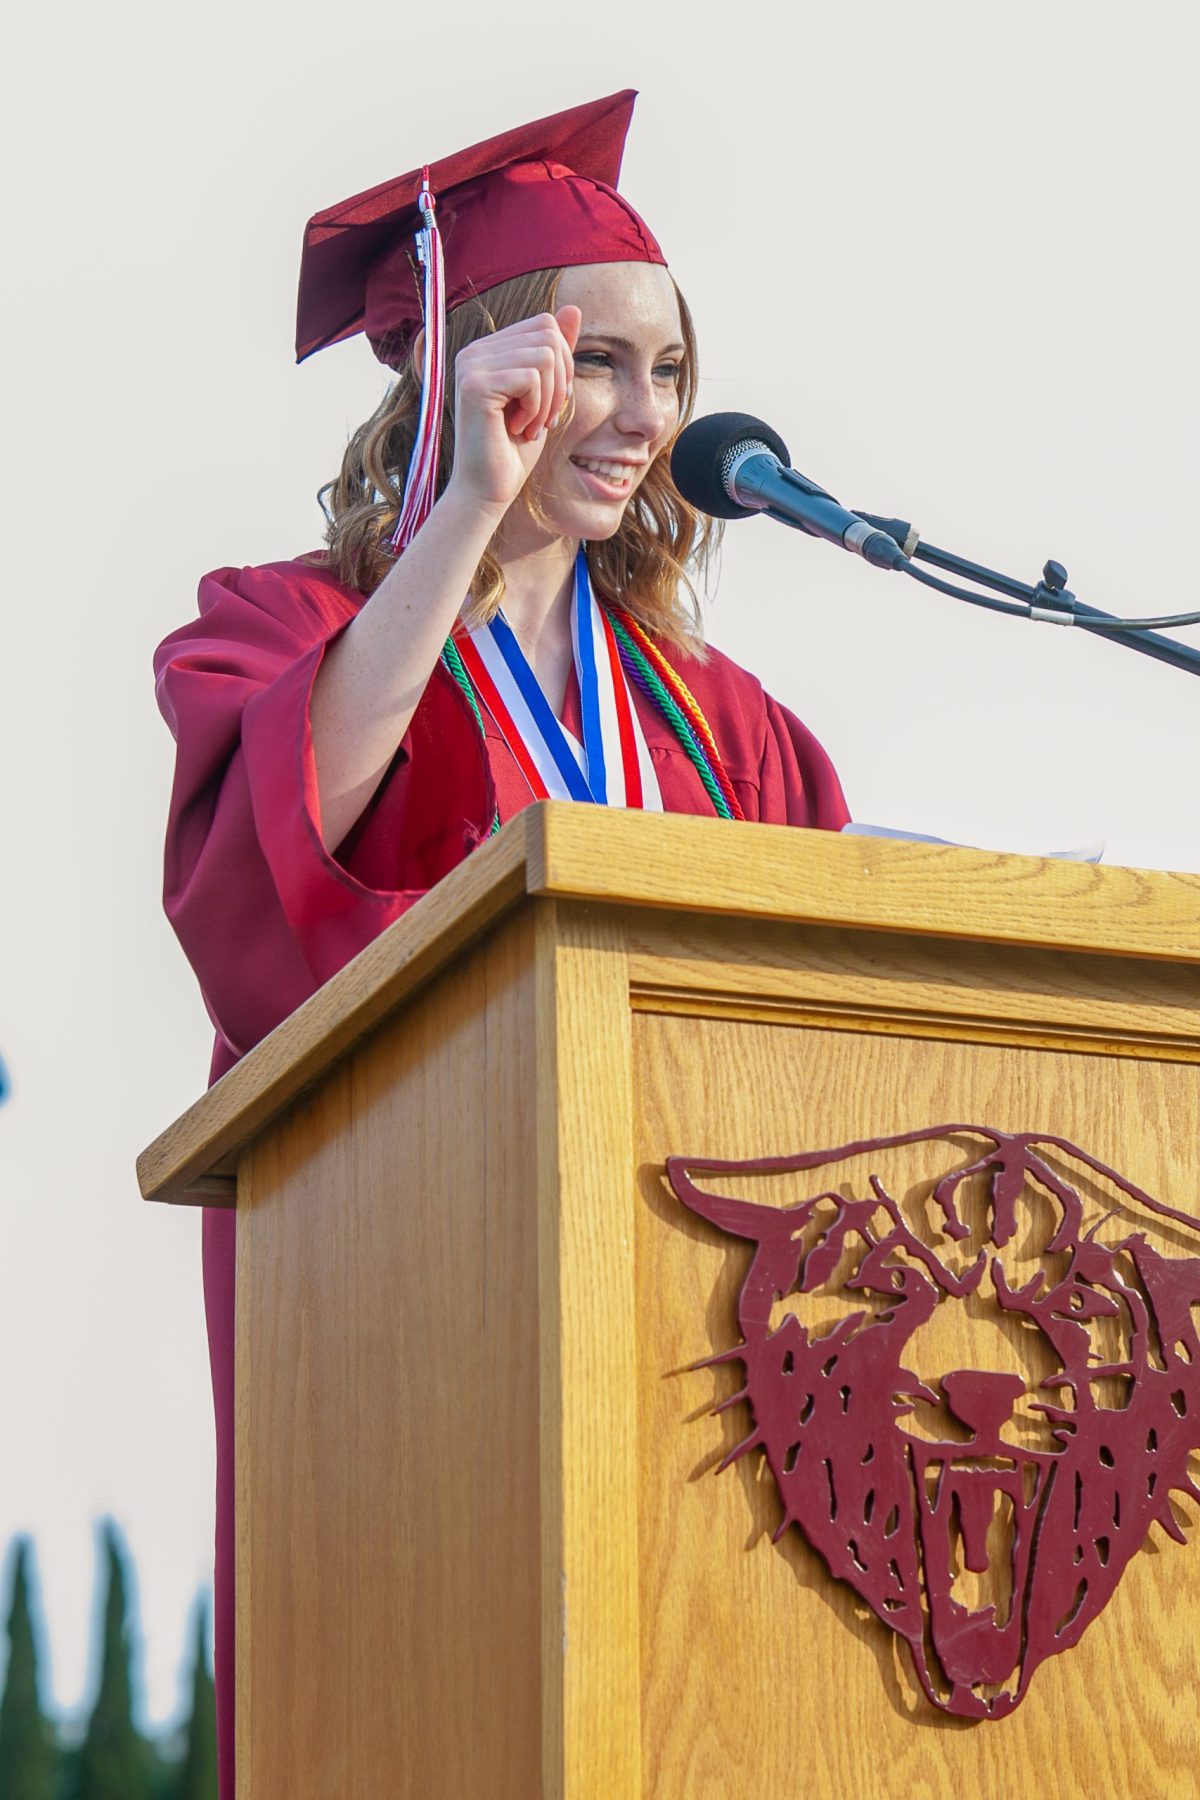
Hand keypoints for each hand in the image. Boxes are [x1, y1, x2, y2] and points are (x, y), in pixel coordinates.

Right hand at [445, 306, 581, 518]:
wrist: (488, 490)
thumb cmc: (515, 448)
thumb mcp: (545, 395)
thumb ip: (556, 353)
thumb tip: (572, 309)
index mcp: (488, 350)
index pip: (545, 325)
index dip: (563, 363)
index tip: (550, 402)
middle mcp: (475, 351)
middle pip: (548, 336)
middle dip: (559, 382)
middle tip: (544, 418)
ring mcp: (471, 365)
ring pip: (544, 356)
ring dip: (549, 399)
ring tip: (532, 426)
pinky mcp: (475, 384)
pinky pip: (532, 377)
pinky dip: (537, 408)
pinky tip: (519, 429)